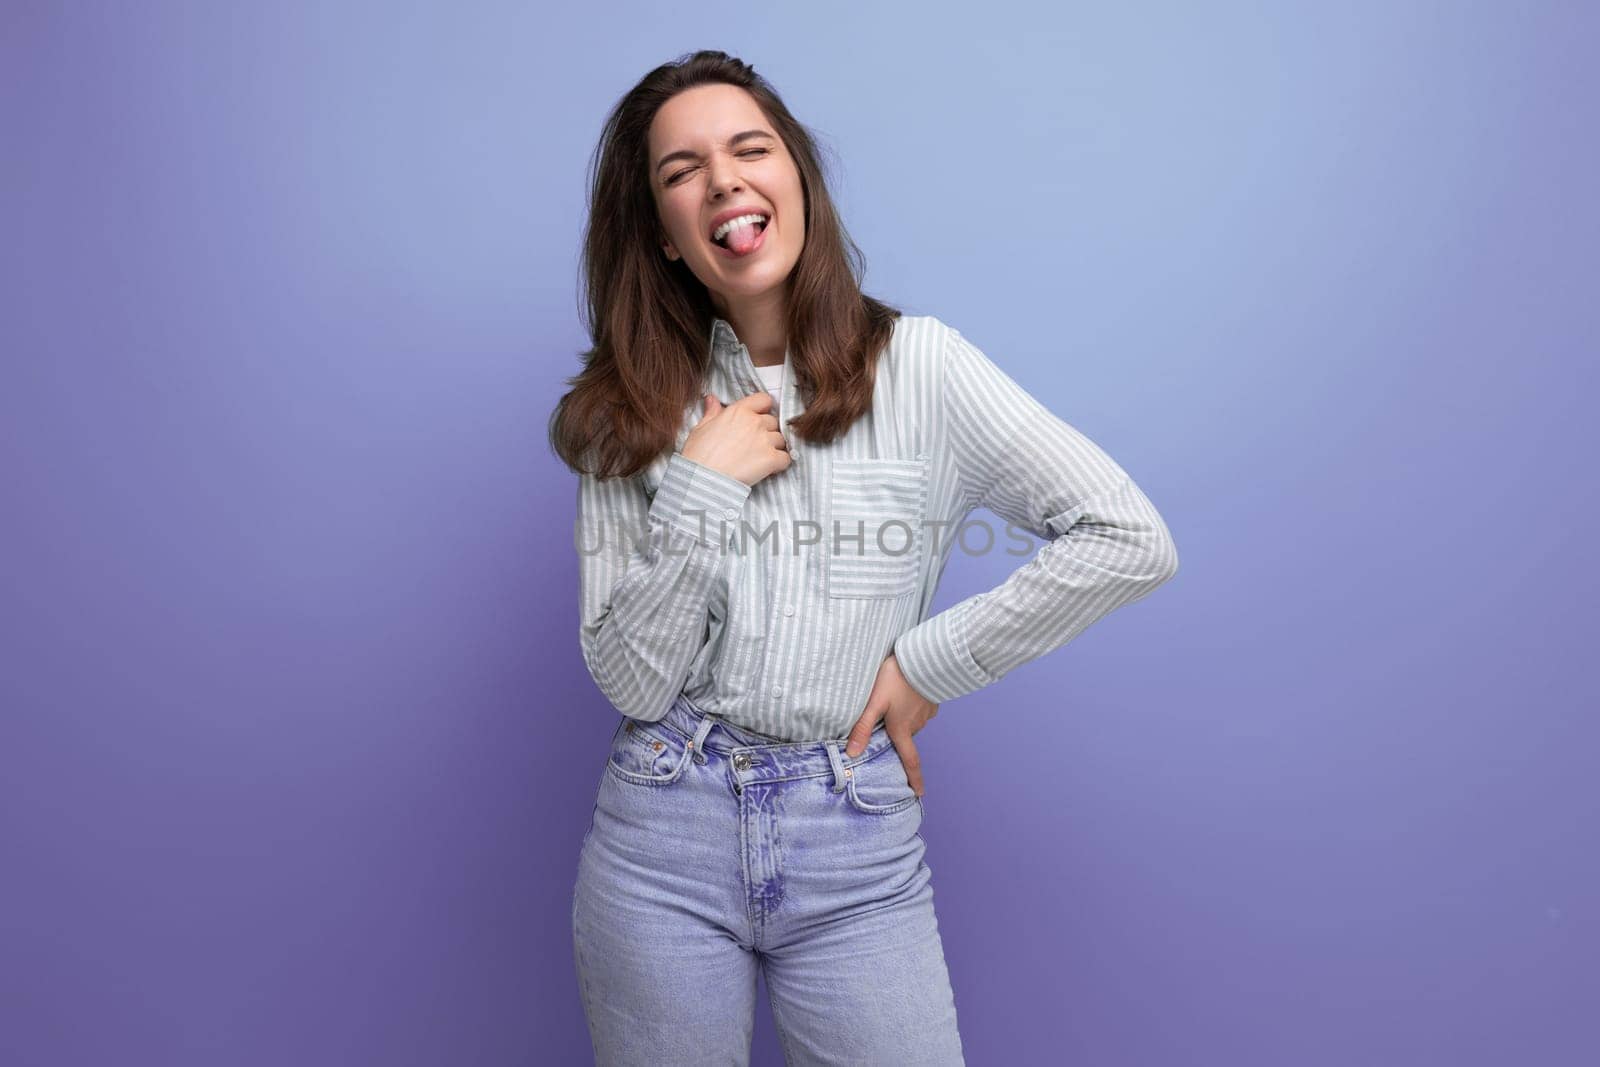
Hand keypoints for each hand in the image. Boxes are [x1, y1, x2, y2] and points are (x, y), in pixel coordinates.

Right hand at [681, 391, 790, 486]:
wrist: (702, 478)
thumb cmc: (699, 454)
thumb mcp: (701, 427)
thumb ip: (712, 412)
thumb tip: (712, 399)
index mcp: (739, 411)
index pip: (764, 400)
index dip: (763, 409)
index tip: (758, 418)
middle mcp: (755, 422)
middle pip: (773, 422)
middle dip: (767, 431)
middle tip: (755, 444)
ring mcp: (765, 440)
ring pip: (780, 440)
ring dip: (774, 448)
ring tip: (760, 458)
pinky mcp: (771, 459)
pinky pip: (786, 458)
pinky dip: (780, 464)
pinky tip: (769, 468)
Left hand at [843, 653, 939, 796]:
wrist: (924, 657)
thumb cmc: (897, 679)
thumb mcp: (874, 702)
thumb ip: (862, 727)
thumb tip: (852, 753)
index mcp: (902, 729)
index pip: (910, 760)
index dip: (914, 778)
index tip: (918, 792)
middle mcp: (917, 724)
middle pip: (904, 737)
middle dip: (897, 735)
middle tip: (886, 724)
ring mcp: (927, 712)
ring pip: (911, 721)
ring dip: (903, 717)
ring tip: (892, 701)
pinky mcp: (932, 698)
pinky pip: (919, 708)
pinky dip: (911, 705)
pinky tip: (904, 692)